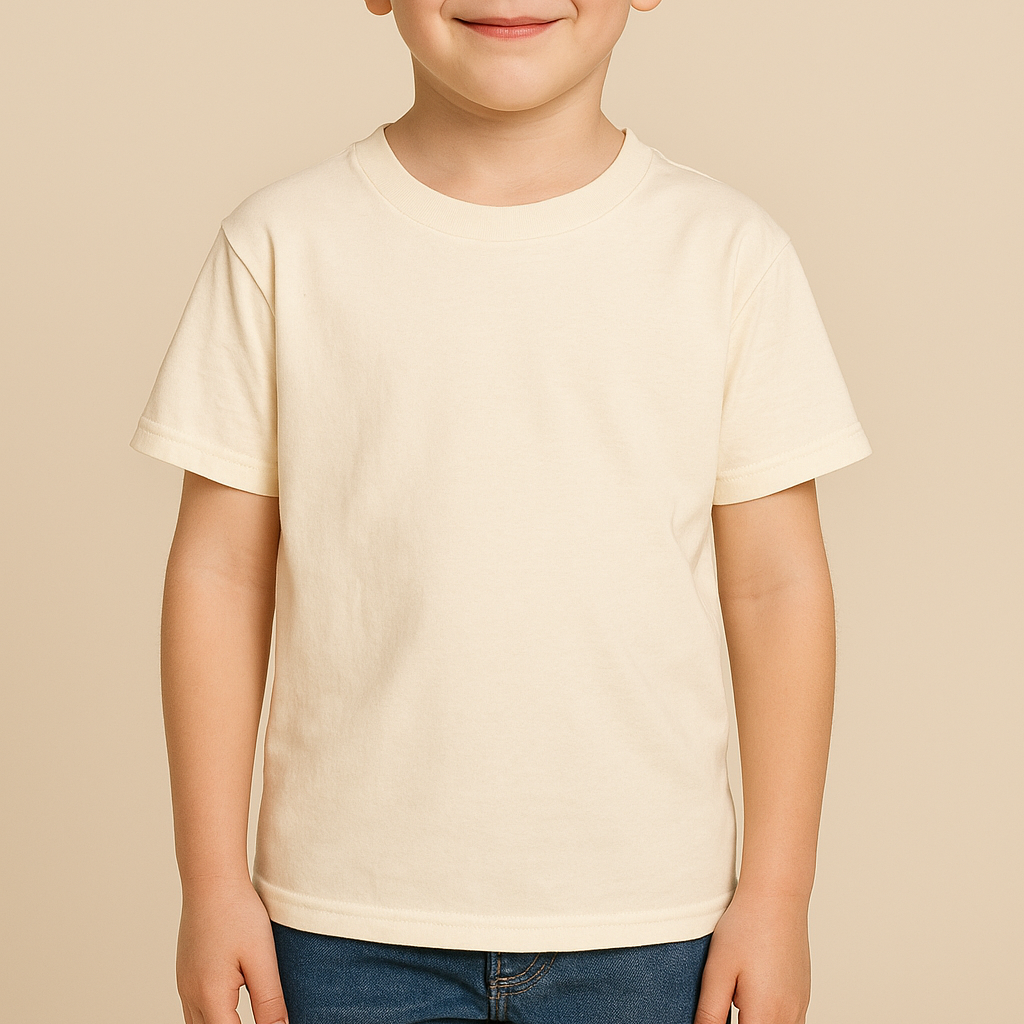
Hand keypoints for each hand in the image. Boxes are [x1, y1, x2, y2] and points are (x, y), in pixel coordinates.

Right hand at [175, 878, 288, 1023]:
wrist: (211, 880)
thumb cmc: (238, 913)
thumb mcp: (262, 958)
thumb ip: (270, 1001)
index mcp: (210, 996)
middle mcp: (191, 995)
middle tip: (263, 1018)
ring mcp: (184, 984)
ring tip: (247, 1015)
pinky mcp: (185, 972)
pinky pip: (195, 1008)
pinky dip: (212, 1015)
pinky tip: (231, 1007)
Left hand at [695, 888, 811, 1023]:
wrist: (777, 897)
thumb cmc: (746, 928)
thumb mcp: (718, 971)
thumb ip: (710, 1012)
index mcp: (765, 1015)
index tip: (715, 1014)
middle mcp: (788, 1016)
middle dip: (741, 1021)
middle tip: (728, 997)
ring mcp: (799, 1006)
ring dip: (756, 1020)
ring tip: (738, 994)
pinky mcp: (803, 994)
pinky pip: (788, 1020)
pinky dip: (769, 1015)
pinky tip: (753, 992)